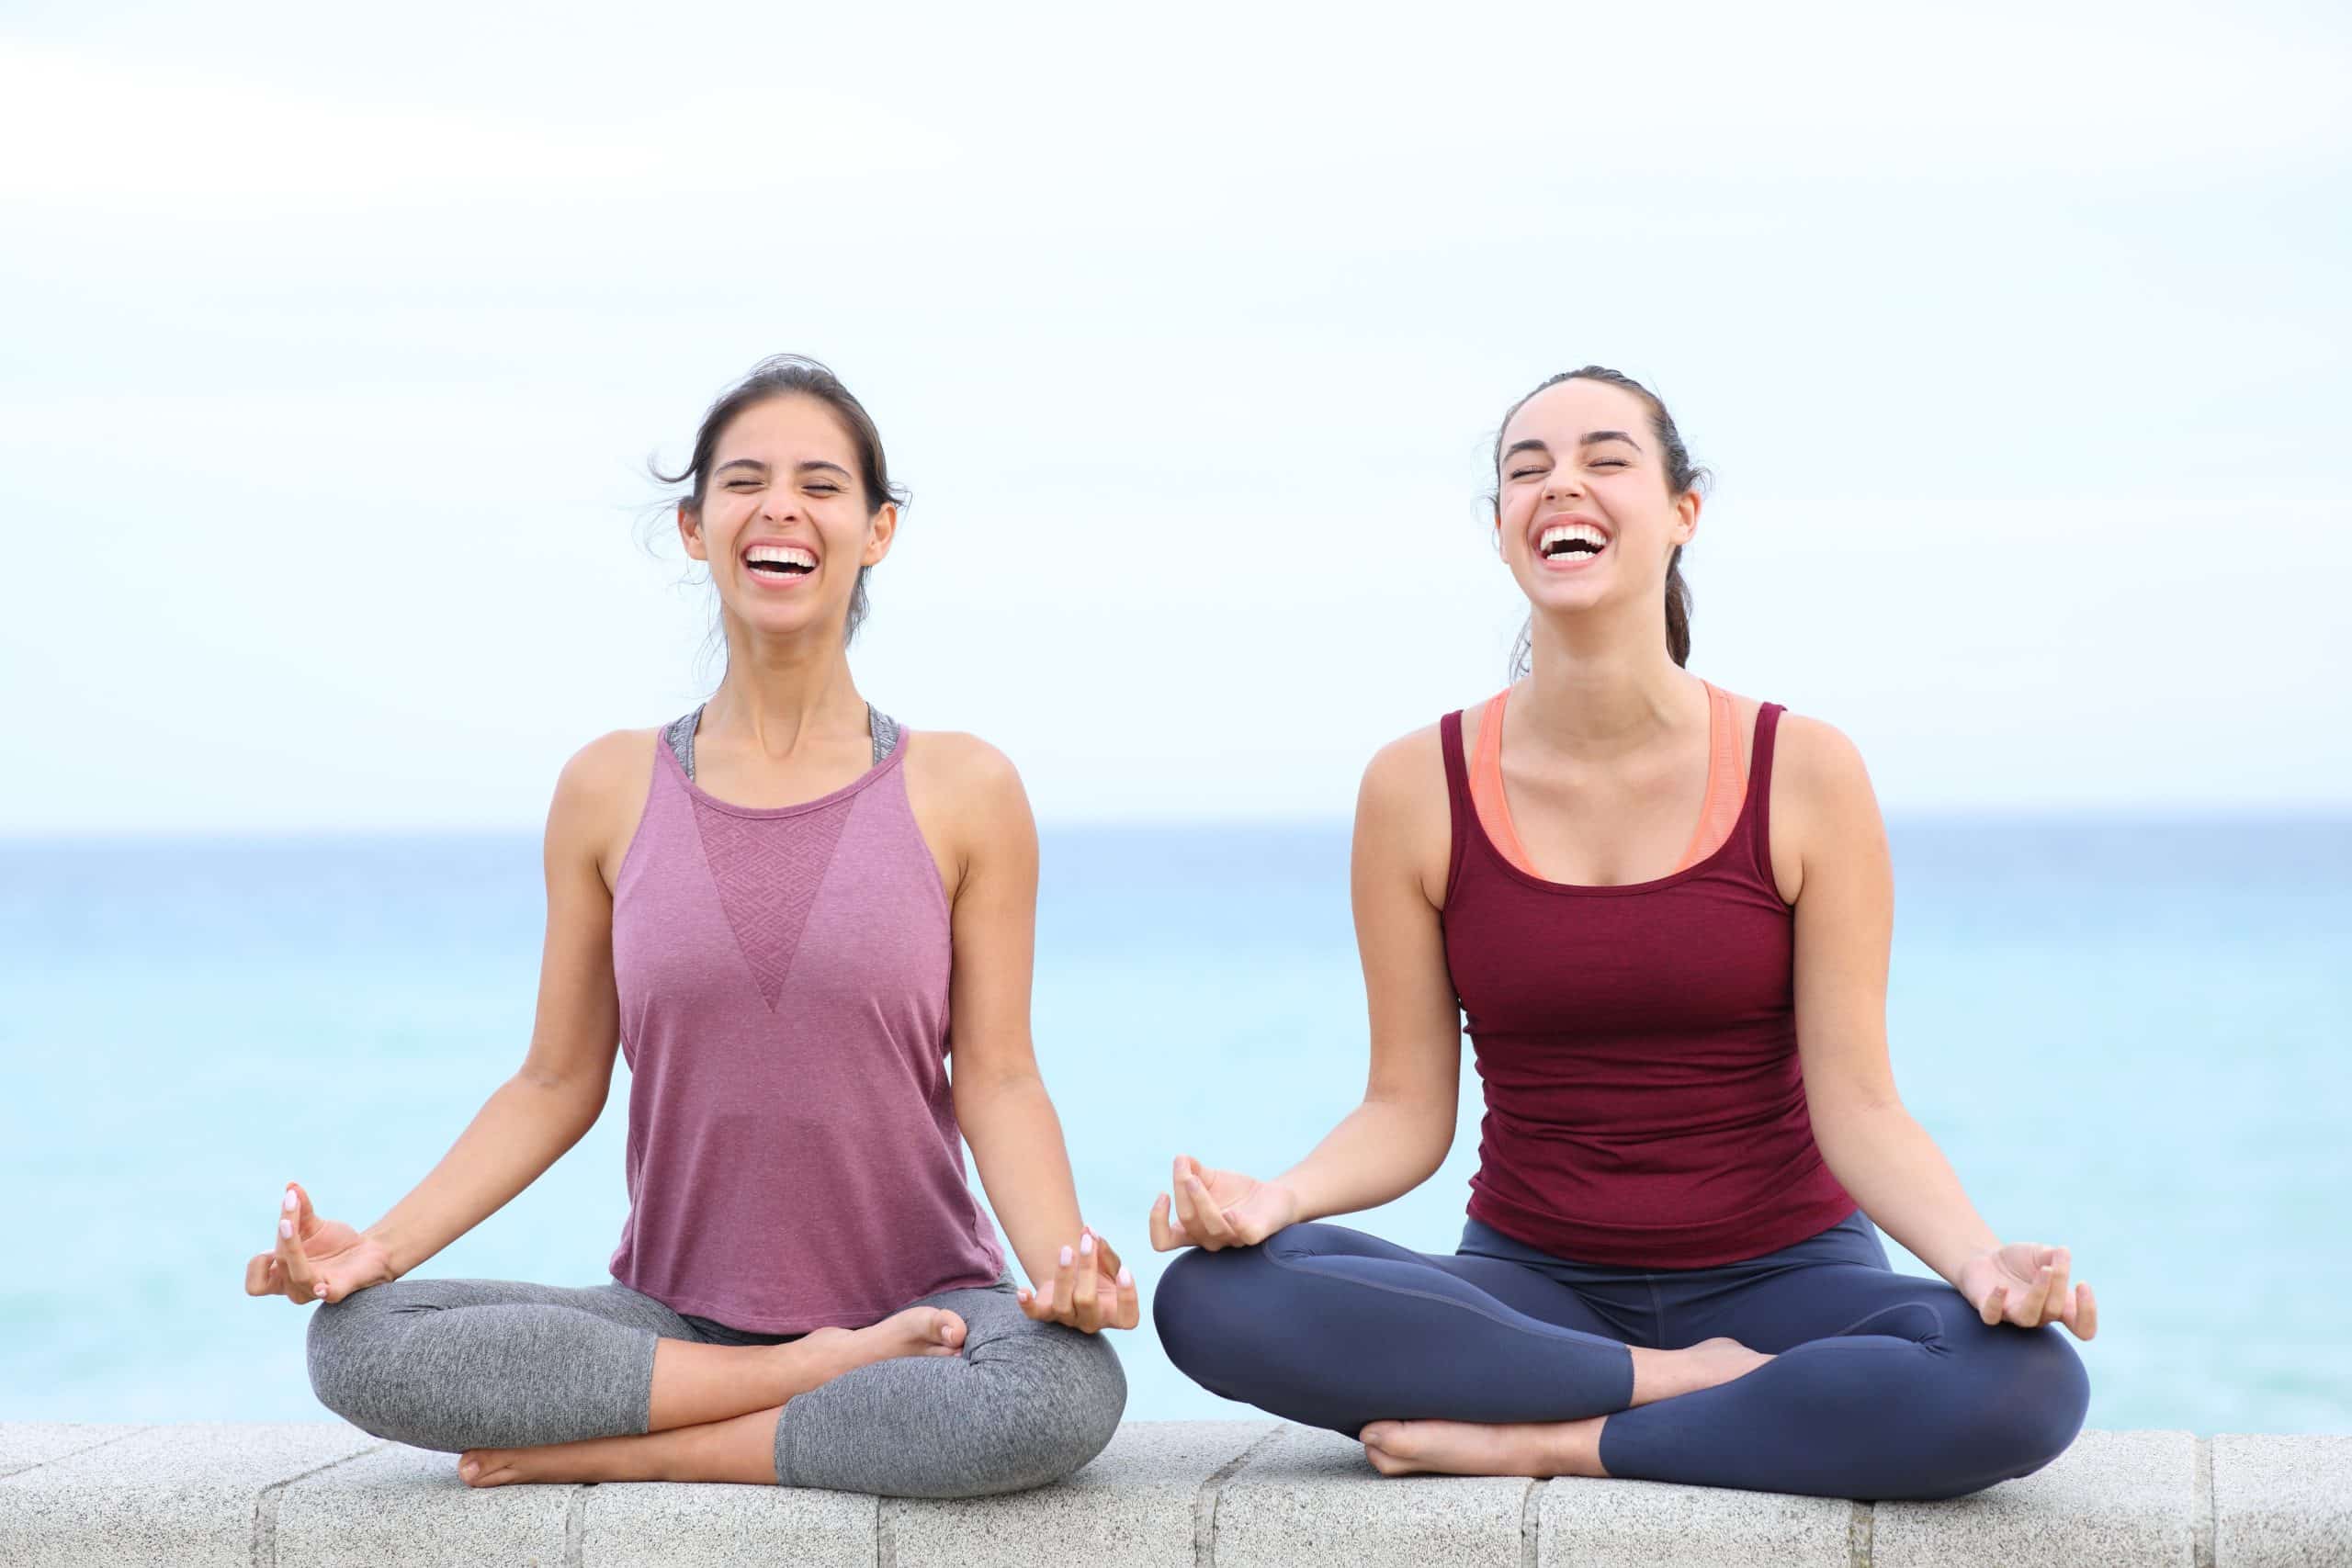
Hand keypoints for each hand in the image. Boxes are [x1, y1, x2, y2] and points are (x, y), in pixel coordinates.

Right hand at [242, 1183, 393, 1305]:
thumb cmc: (336, 1243)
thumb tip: (291, 1186)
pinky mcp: (338, 1290)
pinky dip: (321, 1289)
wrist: (371, 1251)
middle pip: (279, 1263)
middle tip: (291, 1212)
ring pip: (297, 1274)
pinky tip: (320, 1285)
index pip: (256, 1282)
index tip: (273, 1248)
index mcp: (283, 1275)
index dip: (259, 1263)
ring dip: (292, 1245)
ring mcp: (315, 1289)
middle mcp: (295, 1287)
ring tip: (292, 1222)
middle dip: (283, 1234)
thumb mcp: (314, 1225)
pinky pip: (326, 1293)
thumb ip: (299, 1209)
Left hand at [1015, 1227, 1140, 1332]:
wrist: (1074, 1282)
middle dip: (1087, 1268)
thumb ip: (1105, 1251)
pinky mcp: (1046, 1314)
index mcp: (1115, 1314)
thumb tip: (1090, 1233)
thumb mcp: (1109, 1264)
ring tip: (1067, 1249)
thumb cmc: (1098, 1275)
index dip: (1128, 1297)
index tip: (1125, 1270)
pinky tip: (1022, 1291)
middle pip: (1087, 1301)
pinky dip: (1027, 1304)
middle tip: (1087, 1241)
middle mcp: (1092, 1321)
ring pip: (1062, 1305)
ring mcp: (1068, 1319)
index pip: (1127, 1318)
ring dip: (1063, 1275)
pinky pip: (1035, 1314)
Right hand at [1148, 1155, 1297, 1251]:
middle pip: (1188, 1221)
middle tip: (1184, 1169)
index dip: (1157, 1222)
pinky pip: (1245, 1234)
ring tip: (1196, 1177)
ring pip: (1211, 1227)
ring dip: (1200, 1200)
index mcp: (1192, 1229)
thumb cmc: (1237, 1191)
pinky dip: (1236, 1224)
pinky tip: (1231, 1212)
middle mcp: (1209, 1238)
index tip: (1162, 1194)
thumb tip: (1181, 1158)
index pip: (1163, 1240)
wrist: (1273, 1195)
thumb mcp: (1211, 1178)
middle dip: (1182, 1192)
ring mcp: (1232, 1239)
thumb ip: (1193, 1170)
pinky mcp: (1255, 1234)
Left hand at [1956, 1243, 2096, 1339]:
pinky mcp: (1989, 1310)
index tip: (2082, 1283)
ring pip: (2028, 1317)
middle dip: (2059, 1282)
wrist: (1986, 1258)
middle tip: (2055, 1260)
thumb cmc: (2020, 1261)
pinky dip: (1996, 1302)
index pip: (2082, 1327)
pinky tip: (2001, 1287)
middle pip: (2055, 1311)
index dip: (2087, 1313)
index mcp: (2058, 1307)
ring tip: (2044, 1269)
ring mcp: (2013, 1314)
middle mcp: (2038, 1315)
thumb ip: (2054, 1255)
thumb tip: (2062, 1251)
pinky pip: (1992, 1316)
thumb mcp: (2041, 1253)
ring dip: (2038, 1294)